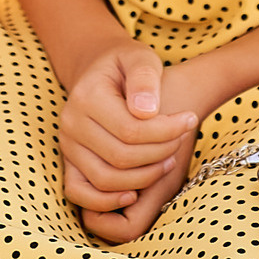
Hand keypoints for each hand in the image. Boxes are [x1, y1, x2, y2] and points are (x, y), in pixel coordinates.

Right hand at [76, 55, 228, 240]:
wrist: (98, 71)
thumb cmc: (124, 65)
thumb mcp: (139, 57)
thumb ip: (144, 79)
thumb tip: (146, 112)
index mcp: (87, 96)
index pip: (131, 129)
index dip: (167, 131)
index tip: (190, 119)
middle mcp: (71, 124)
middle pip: (121, 156)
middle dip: (160, 153)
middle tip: (182, 140)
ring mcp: (67, 145)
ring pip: (106, 178)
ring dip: (144, 177)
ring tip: (169, 160)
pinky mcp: (68, 162)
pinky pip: (79, 193)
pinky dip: (107, 200)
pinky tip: (135, 194)